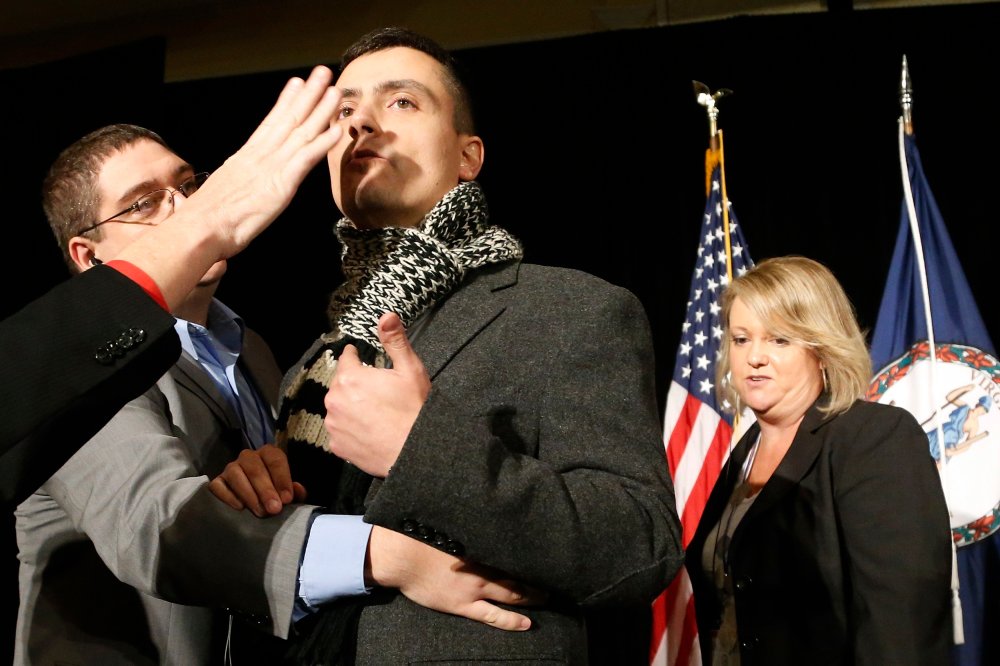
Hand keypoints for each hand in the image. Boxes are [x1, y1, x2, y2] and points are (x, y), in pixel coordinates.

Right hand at [116, 66, 343, 310]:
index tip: (297, 84)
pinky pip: (306, 159)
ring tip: (336, 90)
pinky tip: (336, 129)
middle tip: (323, 73)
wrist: (199, 229)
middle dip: (308, 95)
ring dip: (321, 110)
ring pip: (301, 133)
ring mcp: (271, 168)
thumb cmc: (205, 222)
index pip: (270, 124)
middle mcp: (259, 156)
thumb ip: (237, 187)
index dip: (286, 102)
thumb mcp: (224, 195)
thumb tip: (236, 191)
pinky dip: (322, 143)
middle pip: (288, 119)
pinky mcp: (280, 184)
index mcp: (245, 158)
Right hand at [208, 444, 305, 516]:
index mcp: (269, 453)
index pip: (275, 459)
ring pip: (235, 474)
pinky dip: (227, 496)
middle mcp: (248, 457)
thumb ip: (295, 492)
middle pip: (255, 468)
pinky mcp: (217, 481)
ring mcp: (230, 467)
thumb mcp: (288, 493)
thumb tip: (297, 490)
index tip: (287, 499)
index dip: (282, 479)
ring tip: (259, 512)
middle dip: (266, 490)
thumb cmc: (276, 495)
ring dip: (249, 494)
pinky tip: (240, 508)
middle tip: (274, 509)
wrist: (257, 503)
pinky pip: (218, 485)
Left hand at [324, 312, 430, 475]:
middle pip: (341, 384)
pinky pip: (340, 430)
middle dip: (355, 383)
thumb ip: (395, 341)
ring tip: (373, 412)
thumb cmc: (413, 411)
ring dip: (351, 406)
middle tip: (376, 390)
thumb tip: (386, 315)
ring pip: (339, 407)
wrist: (414, 452)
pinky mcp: (337, 446)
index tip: (361, 358)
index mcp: (350, 378)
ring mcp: (334, 425)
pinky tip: (369, 429)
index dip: (356, 357)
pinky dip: (351, 428)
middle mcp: (335, 400)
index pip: (346, 359)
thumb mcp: (410, 370)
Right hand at [368, 526, 542, 630]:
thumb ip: (467, 517)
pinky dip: (512, 621)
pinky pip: (493, 616)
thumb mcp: (447, 518)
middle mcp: (483, 565)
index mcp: (480, 542)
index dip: (531, 550)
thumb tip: (480, 503)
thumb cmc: (419, 533)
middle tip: (554, 578)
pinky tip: (527, 623)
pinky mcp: (463, 604)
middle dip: (538, 576)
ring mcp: (475, 587)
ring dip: (532, 597)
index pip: (513, 546)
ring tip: (546, 598)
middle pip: (518, 572)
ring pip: (512, 594)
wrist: (399, 555)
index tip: (545, 549)